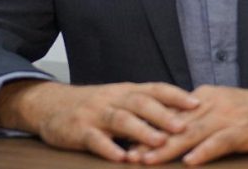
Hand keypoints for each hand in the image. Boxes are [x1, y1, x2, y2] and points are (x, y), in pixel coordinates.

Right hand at [0, 80, 199, 161]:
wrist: (50, 105)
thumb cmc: (94, 105)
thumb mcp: (119, 99)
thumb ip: (145, 105)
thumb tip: (182, 113)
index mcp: (126, 91)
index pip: (154, 89)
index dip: (175, 95)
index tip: (197, 103)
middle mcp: (113, 99)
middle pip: (140, 103)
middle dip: (163, 114)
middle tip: (184, 127)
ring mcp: (95, 114)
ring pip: (120, 120)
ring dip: (141, 131)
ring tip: (160, 143)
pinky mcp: (78, 130)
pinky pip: (94, 139)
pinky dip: (109, 148)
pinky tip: (121, 158)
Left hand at [134, 82, 247, 165]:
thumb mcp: (222, 109)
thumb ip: (198, 118)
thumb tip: (170, 130)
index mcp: (203, 98)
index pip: (169, 114)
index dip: (147, 129)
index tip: (126, 142)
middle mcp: (211, 104)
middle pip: (175, 125)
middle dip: (149, 141)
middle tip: (128, 155)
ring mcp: (228, 116)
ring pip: (192, 133)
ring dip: (169, 148)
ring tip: (148, 161)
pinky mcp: (243, 130)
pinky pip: (219, 142)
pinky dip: (204, 152)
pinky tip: (190, 162)